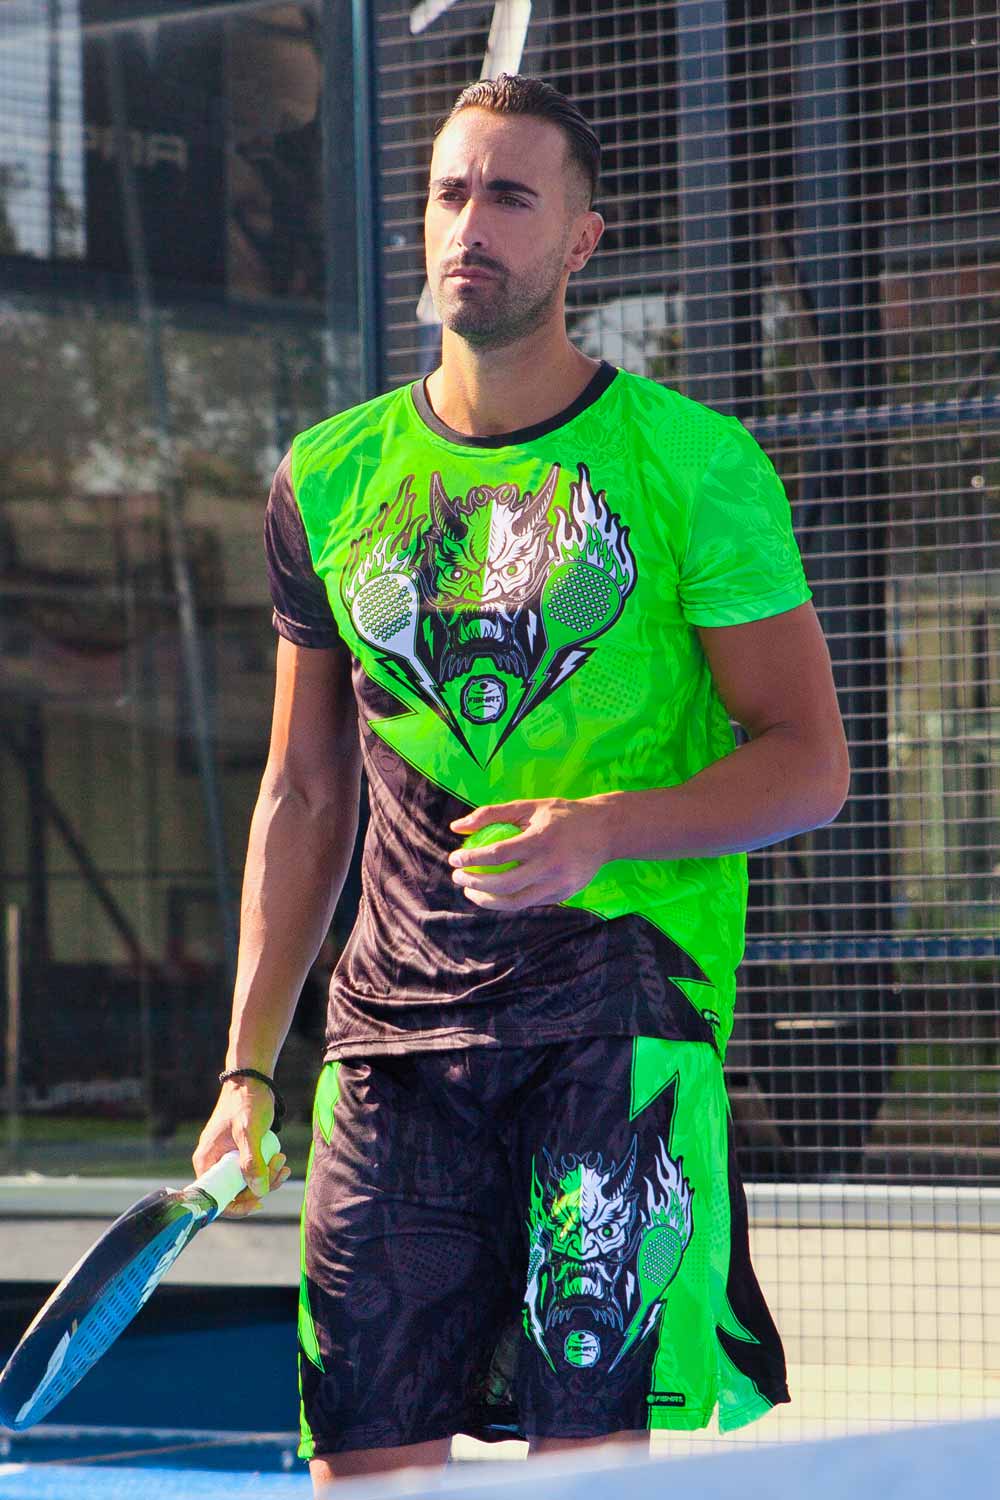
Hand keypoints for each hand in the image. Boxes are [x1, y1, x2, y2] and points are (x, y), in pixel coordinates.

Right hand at [193, 1079, 289, 1218]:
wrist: (252, 1079)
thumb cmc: (246, 1102)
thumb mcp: (249, 1131)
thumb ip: (251, 1161)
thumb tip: (258, 1191)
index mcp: (206, 1161)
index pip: (215, 1198)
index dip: (236, 1206)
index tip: (259, 1201)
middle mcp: (213, 1163)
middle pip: (234, 1192)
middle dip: (259, 1186)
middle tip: (279, 1169)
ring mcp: (227, 1159)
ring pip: (247, 1183)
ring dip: (267, 1176)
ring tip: (282, 1160)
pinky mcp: (239, 1153)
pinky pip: (252, 1171)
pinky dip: (267, 1170)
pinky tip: (280, 1160)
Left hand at [448, 797, 610, 910]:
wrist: (605, 830)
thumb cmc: (561, 815)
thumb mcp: (528, 806)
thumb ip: (491, 813)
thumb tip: (456, 827)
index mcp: (541, 839)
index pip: (497, 854)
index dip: (471, 859)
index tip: (454, 859)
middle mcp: (551, 864)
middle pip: (503, 883)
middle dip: (474, 883)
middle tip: (457, 877)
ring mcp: (560, 883)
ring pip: (515, 902)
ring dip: (486, 900)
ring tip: (471, 891)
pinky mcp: (564, 894)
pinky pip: (529, 902)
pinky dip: (507, 900)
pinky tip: (492, 894)